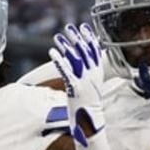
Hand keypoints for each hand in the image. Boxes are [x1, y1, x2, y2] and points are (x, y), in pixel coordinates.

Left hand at [49, 23, 104, 144]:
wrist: (90, 122)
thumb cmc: (88, 105)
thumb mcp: (92, 87)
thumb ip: (89, 74)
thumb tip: (84, 63)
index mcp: (98, 73)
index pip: (95, 51)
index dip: (90, 38)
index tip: (84, 26)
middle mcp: (93, 75)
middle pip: (85, 51)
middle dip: (77, 37)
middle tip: (69, 26)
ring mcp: (85, 81)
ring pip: (75, 58)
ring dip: (66, 46)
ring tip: (57, 37)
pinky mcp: (75, 87)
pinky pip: (66, 70)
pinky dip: (59, 60)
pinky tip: (52, 52)